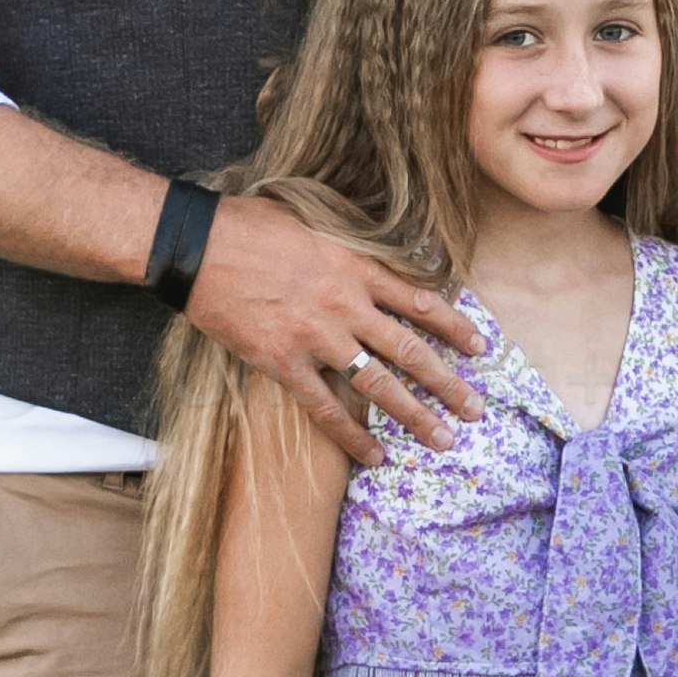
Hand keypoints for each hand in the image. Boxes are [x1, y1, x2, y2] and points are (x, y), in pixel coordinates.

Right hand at [186, 198, 480, 466]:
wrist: (197, 245)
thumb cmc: (250, 225)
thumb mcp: (313, 220)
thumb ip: (347, 245)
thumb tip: (375, 253)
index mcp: (355, 267)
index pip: (420, 300)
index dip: (454, 326)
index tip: (480, 348)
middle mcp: (344, 305)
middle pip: (409, 350)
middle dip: (448, 383)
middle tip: (477, 409)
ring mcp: (315, 337)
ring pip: (377, 384)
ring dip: (414, 415)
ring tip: (443, 439)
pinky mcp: (282, 363)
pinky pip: (325, 408)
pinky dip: (352, 436)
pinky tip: (374, 456)